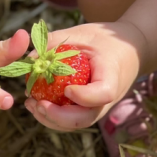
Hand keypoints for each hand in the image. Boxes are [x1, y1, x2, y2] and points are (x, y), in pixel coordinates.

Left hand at [25, 20, 149, 131]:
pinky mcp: (89, 109)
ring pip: (76, 124)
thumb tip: (29, 59)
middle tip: (37, 104)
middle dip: (58, 116)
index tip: (66, 89)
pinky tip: (35, 105)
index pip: (103, 93)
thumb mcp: (81, 33)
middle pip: (86, 118)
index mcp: (112, 74)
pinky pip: (72, 120)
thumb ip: (54, 42)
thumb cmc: (103, 40)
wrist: (127, 50)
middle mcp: (108, 98)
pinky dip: (53, 117)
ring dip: (51, 119)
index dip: (84, 96)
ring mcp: (99, 107)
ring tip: (31, 104)